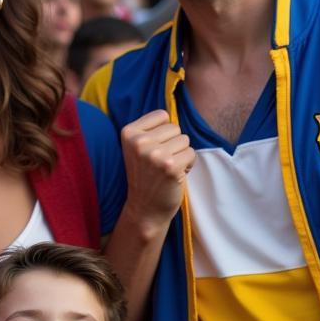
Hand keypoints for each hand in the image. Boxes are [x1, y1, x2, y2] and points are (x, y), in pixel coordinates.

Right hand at [120, 110, 194, 232]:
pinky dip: (188, 165)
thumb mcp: (138, 147)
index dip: (163, 132)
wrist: (144, 208)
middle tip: (160, 163)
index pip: (162, 115)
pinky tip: (174, 175)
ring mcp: (154, 155)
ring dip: (181, 155)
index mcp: (128, 132)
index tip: (152, 150)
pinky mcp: (170, 167)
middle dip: (173, 144)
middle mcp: (139, 142)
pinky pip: (191, 154)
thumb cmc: (146, 175)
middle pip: (175, 128)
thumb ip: (151, 129)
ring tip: (167, 169)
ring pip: (185, 140)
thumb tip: (174, 111)